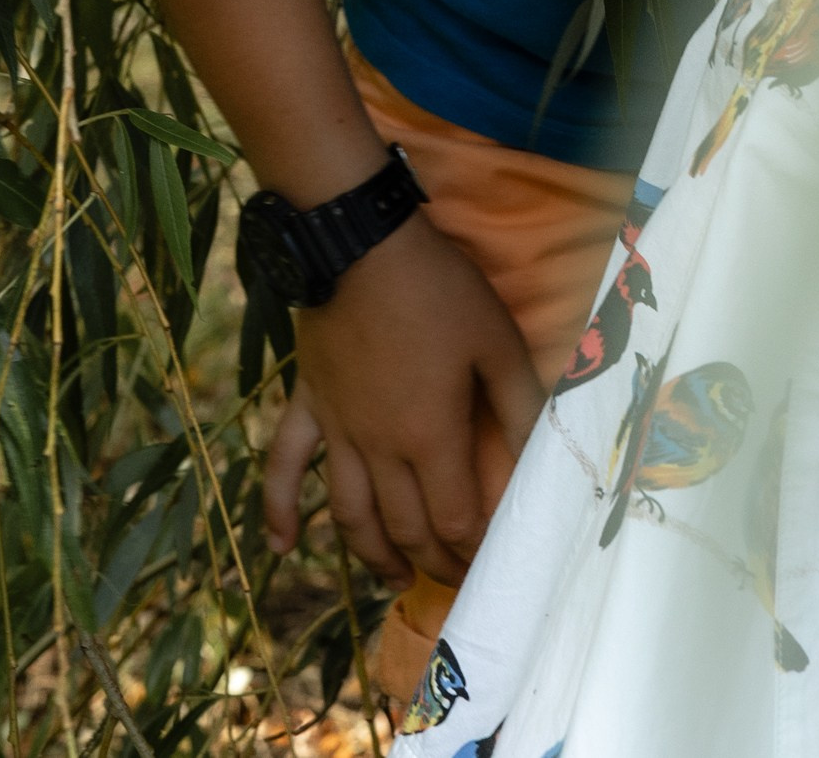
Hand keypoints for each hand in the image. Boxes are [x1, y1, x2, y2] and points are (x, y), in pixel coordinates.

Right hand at [262, 214, 542, 584]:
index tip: (495, 560)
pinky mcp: (308, 405)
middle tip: (457, 575)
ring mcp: (338, 430)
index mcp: (430, 436)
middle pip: (406, 528)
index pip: (455, 520)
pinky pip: (285, 466)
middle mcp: (379, 448)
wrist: (359, 240)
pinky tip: (280, 546)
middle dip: (435, 561)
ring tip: (396, 578)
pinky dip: (278, 510)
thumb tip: (540, 461)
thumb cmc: (436, 288)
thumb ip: (520, 405)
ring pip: (351, 515)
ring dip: (373, 555)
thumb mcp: (496, 340)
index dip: (476, 549)